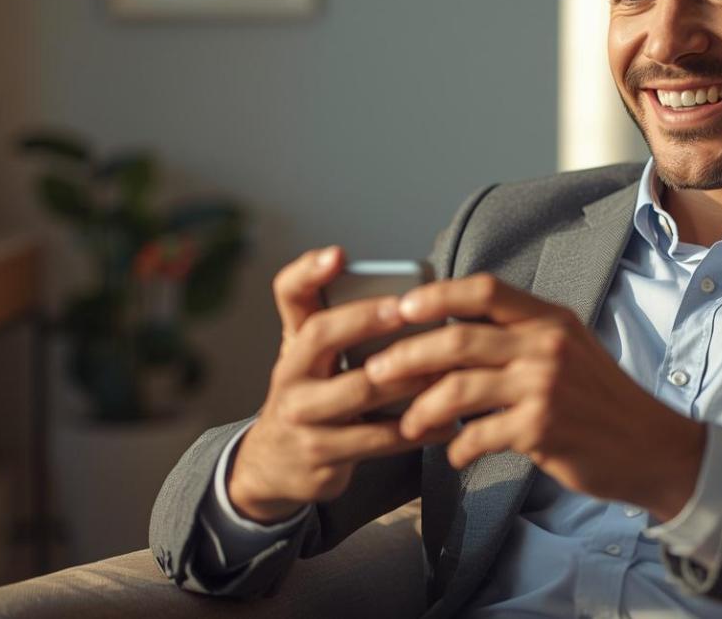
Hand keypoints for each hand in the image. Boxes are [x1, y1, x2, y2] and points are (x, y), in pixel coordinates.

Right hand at [228, 246, 453, 522]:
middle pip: (321, 335)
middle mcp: (289, 374)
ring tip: (446, 366)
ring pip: (360, 389)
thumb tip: (413, 295)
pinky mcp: (320, 457)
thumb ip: (345, 327)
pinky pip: (379, 440)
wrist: (274, 466)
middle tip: (408, 308)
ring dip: (408, 377)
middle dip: (366, 318)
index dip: (308, 271)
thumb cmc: (313, 396)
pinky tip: (447, 423)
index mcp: (293, 341)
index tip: (339, 254)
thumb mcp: (314, 360)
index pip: (288, 294)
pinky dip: (418, 429)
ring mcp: (301, 417)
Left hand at [365, 273, 705, 520]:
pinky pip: (478, 434)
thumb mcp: (569, 350)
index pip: (484, 289)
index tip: (401, 307)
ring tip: (407, 424)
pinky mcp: (541, 429)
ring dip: (422, 410)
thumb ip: (521, 336)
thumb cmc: (601, 400)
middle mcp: (546, 345)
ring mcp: (544, 387)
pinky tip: (455, 454)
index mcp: (549, 319)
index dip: (436, 295)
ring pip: (458, 388)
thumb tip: (452, 336)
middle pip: (457, 339)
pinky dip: (458, 447)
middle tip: (376, 373)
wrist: (651, 447)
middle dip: (406, 356)